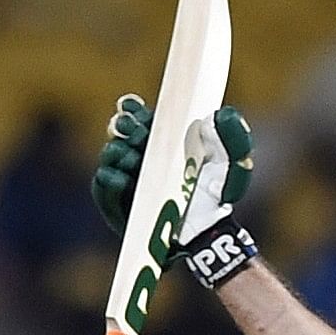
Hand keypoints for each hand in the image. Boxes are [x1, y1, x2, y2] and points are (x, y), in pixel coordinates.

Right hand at [90, 94, 258, 286]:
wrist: (207, 229)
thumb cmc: (218, 193)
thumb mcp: (232, 163)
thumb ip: (232, 137)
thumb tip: (223, 114)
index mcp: (161, 140)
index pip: (138, 117)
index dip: (131, 109)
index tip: (130, 105)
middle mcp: (140, 155)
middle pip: (120, 132)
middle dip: (124, 127)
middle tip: (131, 128)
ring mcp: (127, 178)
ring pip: (111, 156)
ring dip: (117, 151)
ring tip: (132, 155)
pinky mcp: (117, 203)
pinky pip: (103, 187)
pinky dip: (108, 179)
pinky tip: (119, 176)